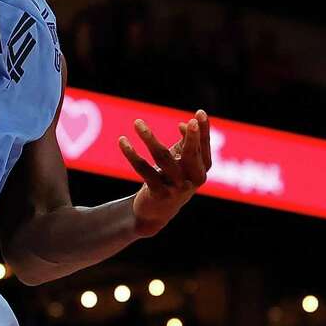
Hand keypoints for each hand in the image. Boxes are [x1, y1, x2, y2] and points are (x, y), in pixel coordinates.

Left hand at [118, 109, 211, 236]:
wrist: (156, 212)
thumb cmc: (172, 178)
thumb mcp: (181, 160)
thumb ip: (186, 142)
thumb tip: (185, 124)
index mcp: (201, 170)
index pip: (203, 147)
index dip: (203, 131)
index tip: (200, 112)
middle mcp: (192, 181)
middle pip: (190, 155)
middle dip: (190, 138)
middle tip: (187, 122)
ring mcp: (175, 188)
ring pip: (162, 158)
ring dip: (148, 137)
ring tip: (137, 122)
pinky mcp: (157, 193)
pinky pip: (144, 169)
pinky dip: (132, 154)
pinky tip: (122, 141)